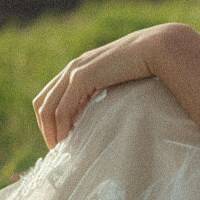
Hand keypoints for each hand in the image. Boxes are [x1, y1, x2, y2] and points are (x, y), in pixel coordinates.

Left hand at [33, 24, 185, 148]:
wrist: (157, 48)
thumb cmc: (148, 66)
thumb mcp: (121, 82)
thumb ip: (109, 93)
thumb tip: (108, 117)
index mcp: (80, 68)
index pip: (50, 97)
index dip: (49, 121)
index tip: (60, 141)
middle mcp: (72, 68)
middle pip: (42, 103)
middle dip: (46, 129)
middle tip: (56, 151)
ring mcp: (75, 71)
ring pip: (48, 108)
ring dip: (51, 132)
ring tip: (61, 152)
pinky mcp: (82, 77)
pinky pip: (63, 109)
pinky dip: (61, 128)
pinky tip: (69, 141)